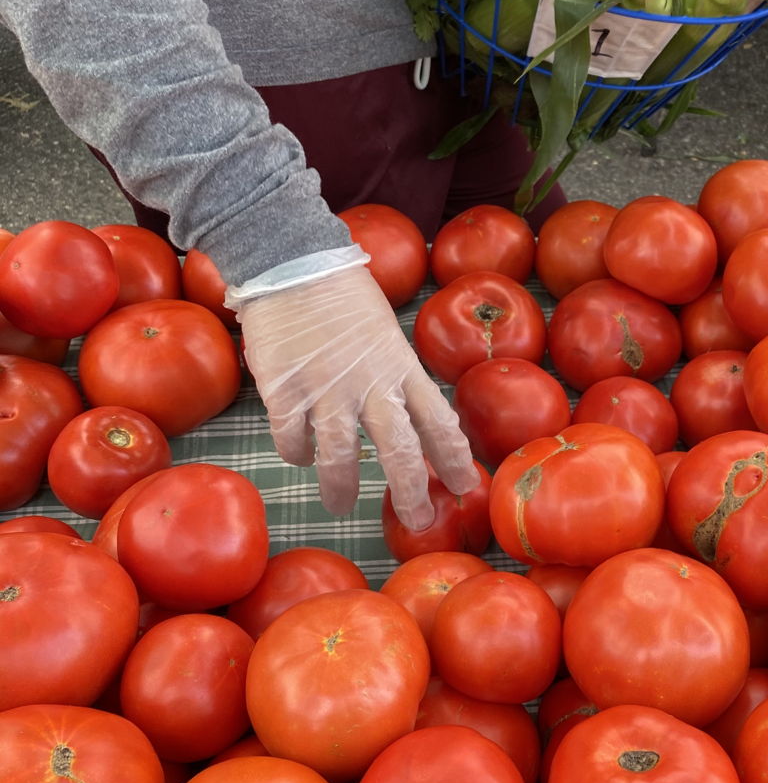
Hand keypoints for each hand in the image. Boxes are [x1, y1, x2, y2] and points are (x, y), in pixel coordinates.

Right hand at [234, 264, 475, 524]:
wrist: (292, 262)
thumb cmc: (343, 293)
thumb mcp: (386, 333)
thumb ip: (395, 375)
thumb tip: (406, 416)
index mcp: (402, 368)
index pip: (440, 422)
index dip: (455, 459)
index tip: (467, 486)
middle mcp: (371, 385)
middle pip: (399, 452)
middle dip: (412, 492)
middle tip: (417, 520)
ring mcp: (327, 391)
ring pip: (342, 457)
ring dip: (342, 488)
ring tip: (340, 505)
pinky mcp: (285, 392)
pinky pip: (293, 440)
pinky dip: (297, 453)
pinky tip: (300, 455)